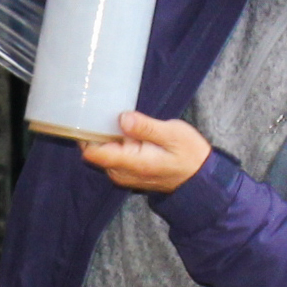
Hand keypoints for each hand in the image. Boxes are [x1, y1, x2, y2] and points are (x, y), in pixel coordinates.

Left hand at [80, 111, 213, 193]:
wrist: (199, 177)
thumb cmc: (189, 154)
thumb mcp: (172, 134)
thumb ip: (145, 127)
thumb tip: (122, 118)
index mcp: (130, 162)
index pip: (93, 153)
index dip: (86, 134)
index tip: (89, 114)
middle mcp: (121, 173)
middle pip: (93, 152)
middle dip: (94, 132)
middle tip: (100, 109)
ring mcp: (123, 174)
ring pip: (102, 154)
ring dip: (104, 137)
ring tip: (112, 116)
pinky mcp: (128, 172)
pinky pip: (112, 157)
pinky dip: (113, 143)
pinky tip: (123, 130)